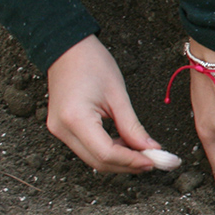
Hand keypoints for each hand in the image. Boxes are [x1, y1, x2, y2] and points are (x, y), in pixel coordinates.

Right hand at [46, 35, 161, 172]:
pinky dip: (108, 151)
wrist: (66, 48)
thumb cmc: (92, 63)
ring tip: (144, 152)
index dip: (132, 161)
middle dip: (128, 165)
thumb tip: (151, 149)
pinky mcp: (62, 129)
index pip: (106, 153)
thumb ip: (133, 127)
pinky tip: (126, 144)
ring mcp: (59, 130)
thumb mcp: (118, 95)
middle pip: (99, 161)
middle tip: (155, 160)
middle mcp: (62, 129)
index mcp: (75, 119)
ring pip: (93, 159)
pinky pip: (87, 148)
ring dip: (119, 160)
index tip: (155, 161)